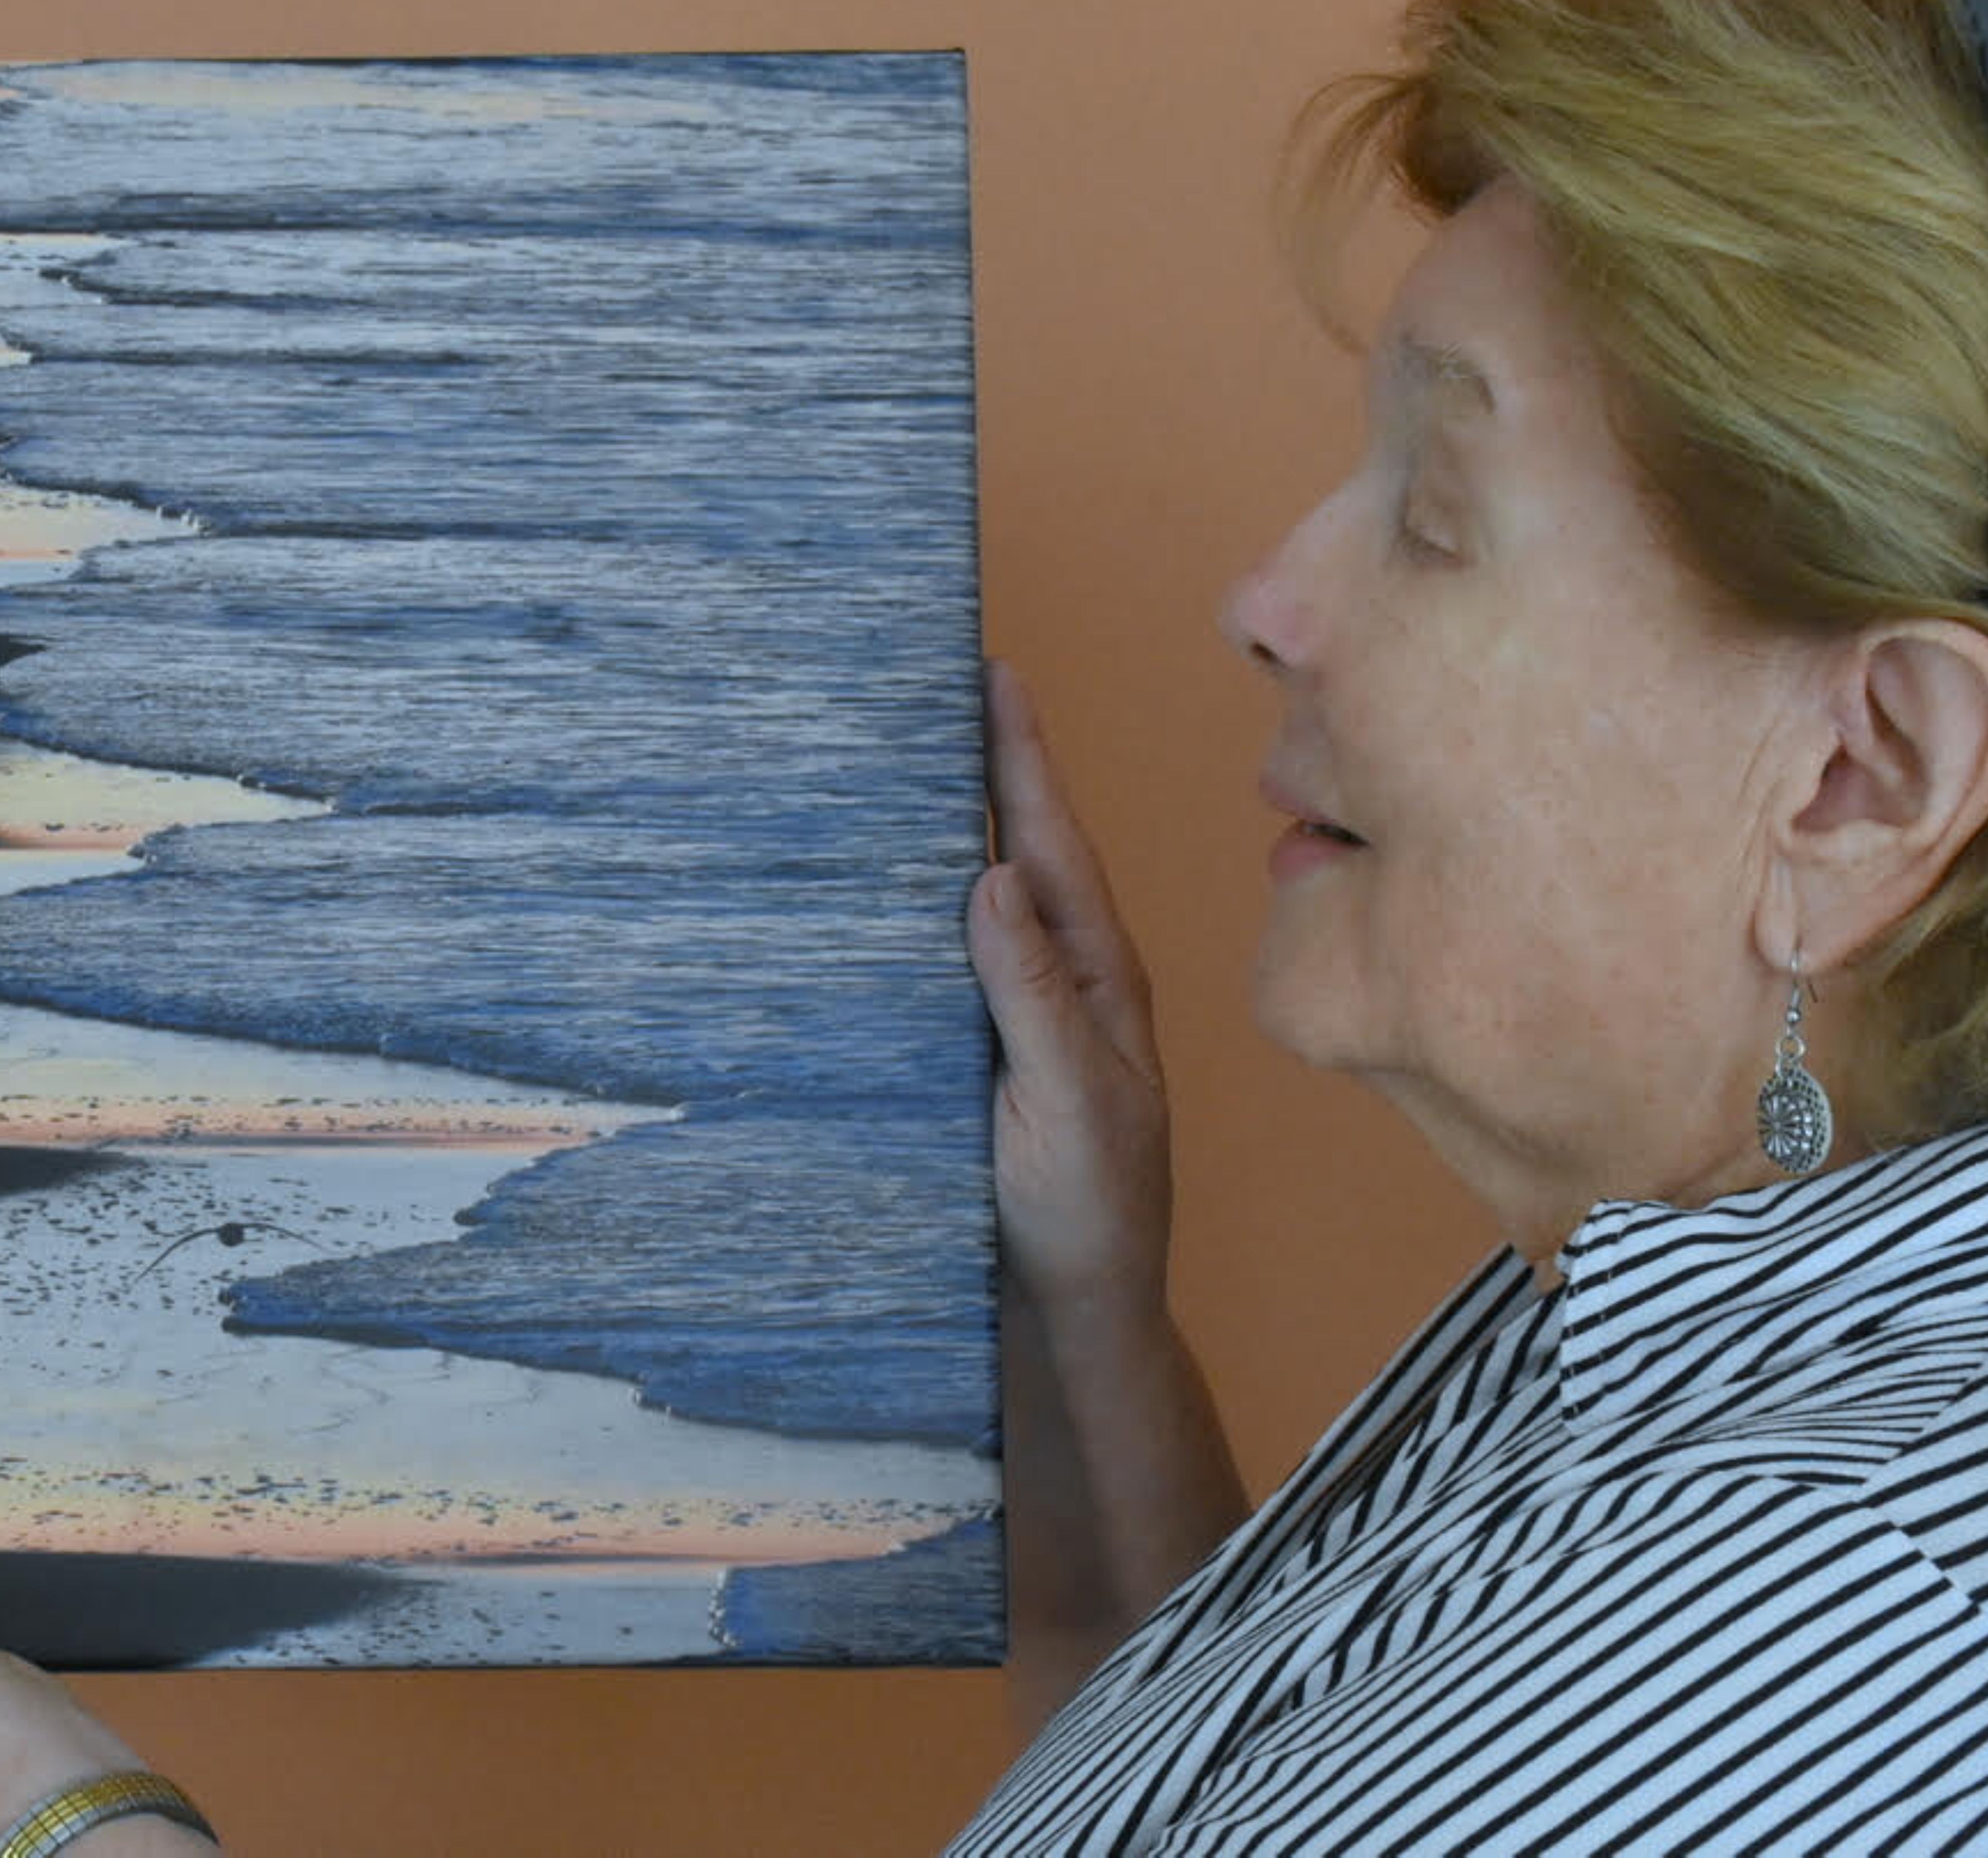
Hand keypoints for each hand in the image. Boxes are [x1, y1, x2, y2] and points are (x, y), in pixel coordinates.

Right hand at [968, 661, 1174, 1323]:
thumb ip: (1031, 995)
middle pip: (1022, 850)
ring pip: (988, 897)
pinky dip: (925, 906)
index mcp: (1098, 979)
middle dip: (990, 766)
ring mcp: (1028, 1017)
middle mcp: (1066, 982)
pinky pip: (955, 959)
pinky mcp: (987, 1055)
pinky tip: (889, 889)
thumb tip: (990, 877)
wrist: (1082, 1312)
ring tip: (912, 752)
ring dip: (957, 827)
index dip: (1023, 759)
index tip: (996, 675)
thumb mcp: (1067, 1102)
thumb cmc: (1088, 1214)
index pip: (1052, 845)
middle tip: (945, 681)